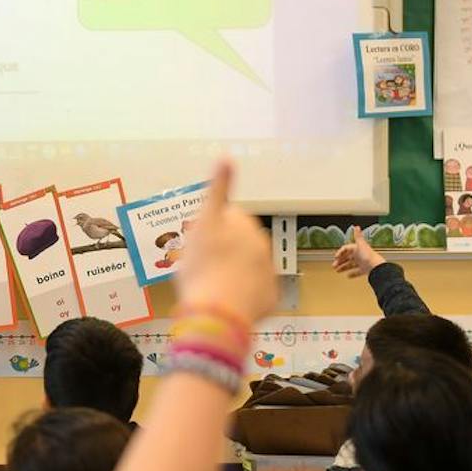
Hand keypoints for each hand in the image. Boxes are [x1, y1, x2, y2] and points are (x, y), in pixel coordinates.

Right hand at [176, 160, 276, 326]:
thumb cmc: (203, 267)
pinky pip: (255, 292)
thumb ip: (218, 190)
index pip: (230, 216)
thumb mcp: (203, 223)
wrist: (217, 314)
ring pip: (249, 266)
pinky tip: (228, 300)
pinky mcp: (269, 298)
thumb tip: (227, 157)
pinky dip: (244, 295)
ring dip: (235, 271)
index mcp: (244, 225)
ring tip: (214, 284)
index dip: (213, 226)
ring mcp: (267, 272)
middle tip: (204, 264)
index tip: (202, 241)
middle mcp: (261, 245)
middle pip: (241, 242)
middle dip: (227, 248)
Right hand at [331, 226, 384, 278]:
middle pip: (347, 257)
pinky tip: (348, 275)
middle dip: (340, 261)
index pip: (346, 249)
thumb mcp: (361, 244)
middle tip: (334, 265)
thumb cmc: (368, 255)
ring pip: (350, 265)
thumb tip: (356, 226)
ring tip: (338, 271)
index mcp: (358, 248)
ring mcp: (362, 263)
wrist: (375, 267)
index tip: (336, 256)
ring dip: (343, 267)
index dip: (340, 252)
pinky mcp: (364, 270)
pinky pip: (356, 272)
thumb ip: (358, 236)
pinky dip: (352, 274)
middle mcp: (359, 255)